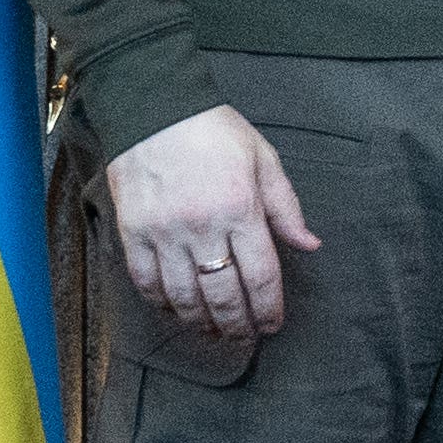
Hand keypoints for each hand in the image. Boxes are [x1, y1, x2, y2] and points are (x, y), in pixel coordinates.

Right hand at [106, 102, 319, 342]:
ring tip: (213, 331)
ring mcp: (164, 232)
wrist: (152, 105)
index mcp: (241, 209)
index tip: (272, 325)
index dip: (268, 308)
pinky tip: (175, 310)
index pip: (260, 276)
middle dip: (237, 324)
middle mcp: (203, 227)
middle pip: (223, 295)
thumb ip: (286, 207)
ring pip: (184, 297)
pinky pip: (146, 282)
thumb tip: (309, 245)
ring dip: (201, 322)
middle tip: (244, 337)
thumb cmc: (213, 130)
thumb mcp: (263, 159)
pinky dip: (162, 303)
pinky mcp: (133, 231)